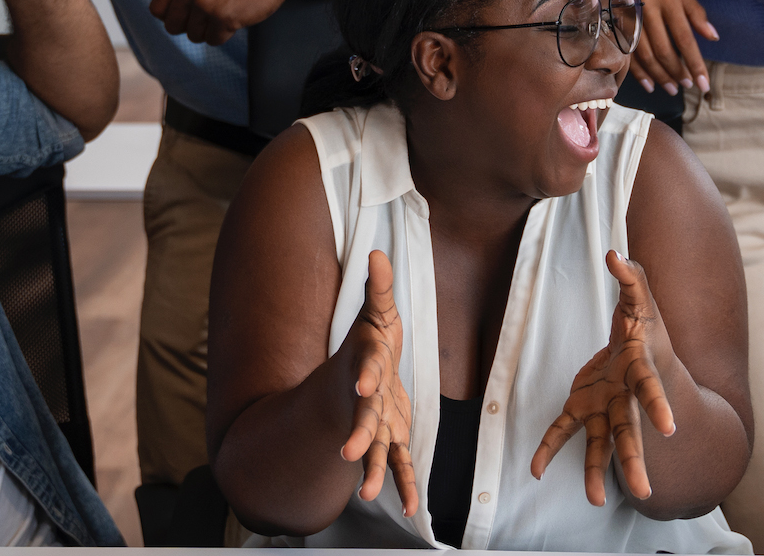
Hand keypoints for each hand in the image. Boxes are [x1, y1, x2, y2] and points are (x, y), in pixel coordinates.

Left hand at [149, 0, 331, 45]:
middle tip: (209, 16)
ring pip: (193, 36)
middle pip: (173, 27)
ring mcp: (206, 3)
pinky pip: (213, 40)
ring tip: (225, 14)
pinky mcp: (223, 17)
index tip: (188, 14)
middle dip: (190, 27)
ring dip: (209, 31)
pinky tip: (235, 19)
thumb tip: (162, 14)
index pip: (157, 10)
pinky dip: (224, 35)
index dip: (173, 16)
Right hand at [339, 250, 417, 516]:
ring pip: (374, 449)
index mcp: (368, 367)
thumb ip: (379, 288)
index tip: (364, 385)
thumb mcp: (376, 313)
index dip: (366, 376)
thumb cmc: (369, 344)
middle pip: (363, 418)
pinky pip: (399, 464)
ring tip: (367, 494)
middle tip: (348, 453)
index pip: (367, 371)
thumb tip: (380, 253)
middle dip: (357, 435)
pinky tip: (415, 509)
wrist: (355, 379)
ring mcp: (377, 423)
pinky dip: (406, 486)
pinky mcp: (390, 439)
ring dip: (372, 471)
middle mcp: (367, 400)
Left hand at [533, 251, 677, 505]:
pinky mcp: (584, 409)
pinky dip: (548, 448)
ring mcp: (605, 408)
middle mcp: (625, 398)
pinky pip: (565, 431)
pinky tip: (534, 470)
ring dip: (595, 472)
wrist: (642, 352)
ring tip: (592, 501)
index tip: (669, 429)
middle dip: (635, 461)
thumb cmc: (645, 329)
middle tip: (643, 490)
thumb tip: (615, 253)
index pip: (651, 389)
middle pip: (631, 432)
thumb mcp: (641, 300)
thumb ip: (631, 277)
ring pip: (602, 444)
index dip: (658, 406)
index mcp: (640, 371)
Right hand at [597, 0, 716, 95]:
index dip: (695, 63)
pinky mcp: (613, 19)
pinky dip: (637, 70)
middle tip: (686, 86)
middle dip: (676, 72)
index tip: (703, 83)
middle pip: (663, 49)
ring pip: (644, 54)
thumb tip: (712, 36)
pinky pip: (626, 51)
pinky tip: (648, 83)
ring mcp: (628, 14)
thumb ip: (695, 12)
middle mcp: (648, 6)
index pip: (685, 37)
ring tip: (671, 88)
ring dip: (659, 75)